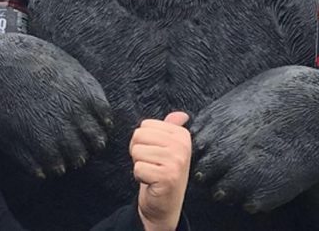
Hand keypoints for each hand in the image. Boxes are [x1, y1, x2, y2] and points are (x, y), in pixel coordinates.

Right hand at [0, 33, 112, 177]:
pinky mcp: (21, 144)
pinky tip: (36, 158)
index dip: (95, 132)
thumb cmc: (31, 59)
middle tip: (68, 145)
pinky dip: (41, 168)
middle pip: (86, 150)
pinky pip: (41, 170)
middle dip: (80, 150)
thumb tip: (103, 117)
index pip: (102, 130)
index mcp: (81, 96)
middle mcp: (67, 117)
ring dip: (61, 161)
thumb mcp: (67, 66)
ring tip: (51, 153)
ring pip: (65, 164)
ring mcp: (44, 132)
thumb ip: (88, 91)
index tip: (85, 131)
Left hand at [131, 112, 190, 230]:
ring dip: (139, 164)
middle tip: (151, 164)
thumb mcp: (168, 148)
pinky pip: (138, 168)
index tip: (155, 153)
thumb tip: (181, 115)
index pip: (145, 125)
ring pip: (136, 152)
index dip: (143, 141)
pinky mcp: (168, 177)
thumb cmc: (163, 172)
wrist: (165, 204)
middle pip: (138, 136)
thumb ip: (171, 129)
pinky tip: (152, 182)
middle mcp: (182, 146)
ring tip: (152, 172)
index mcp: (182, 135)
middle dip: (138, 151)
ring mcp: (176, 161)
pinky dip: (140, 177)